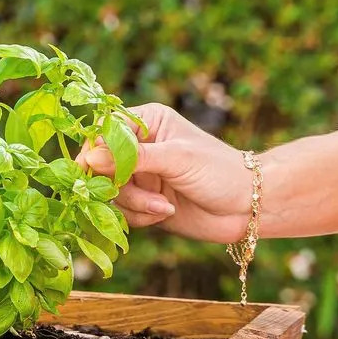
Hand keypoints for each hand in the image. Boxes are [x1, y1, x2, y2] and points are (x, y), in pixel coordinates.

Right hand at [78, 103, 253, 243]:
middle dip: (119, 185)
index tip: (92, 170)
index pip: (104, 131)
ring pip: (110, 192)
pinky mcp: (143, 202)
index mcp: (146, 122)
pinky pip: (122, 211)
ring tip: (164, 206)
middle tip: (144, 195)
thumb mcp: (177, 158)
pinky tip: (164, 212)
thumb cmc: (220, 171)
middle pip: (100, 165)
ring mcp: (139, 176)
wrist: (248, 206)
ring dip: (134, 204)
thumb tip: (89, 157)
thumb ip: (132, 158)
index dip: (95, 151)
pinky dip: (139, 216)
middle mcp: (138, 147)